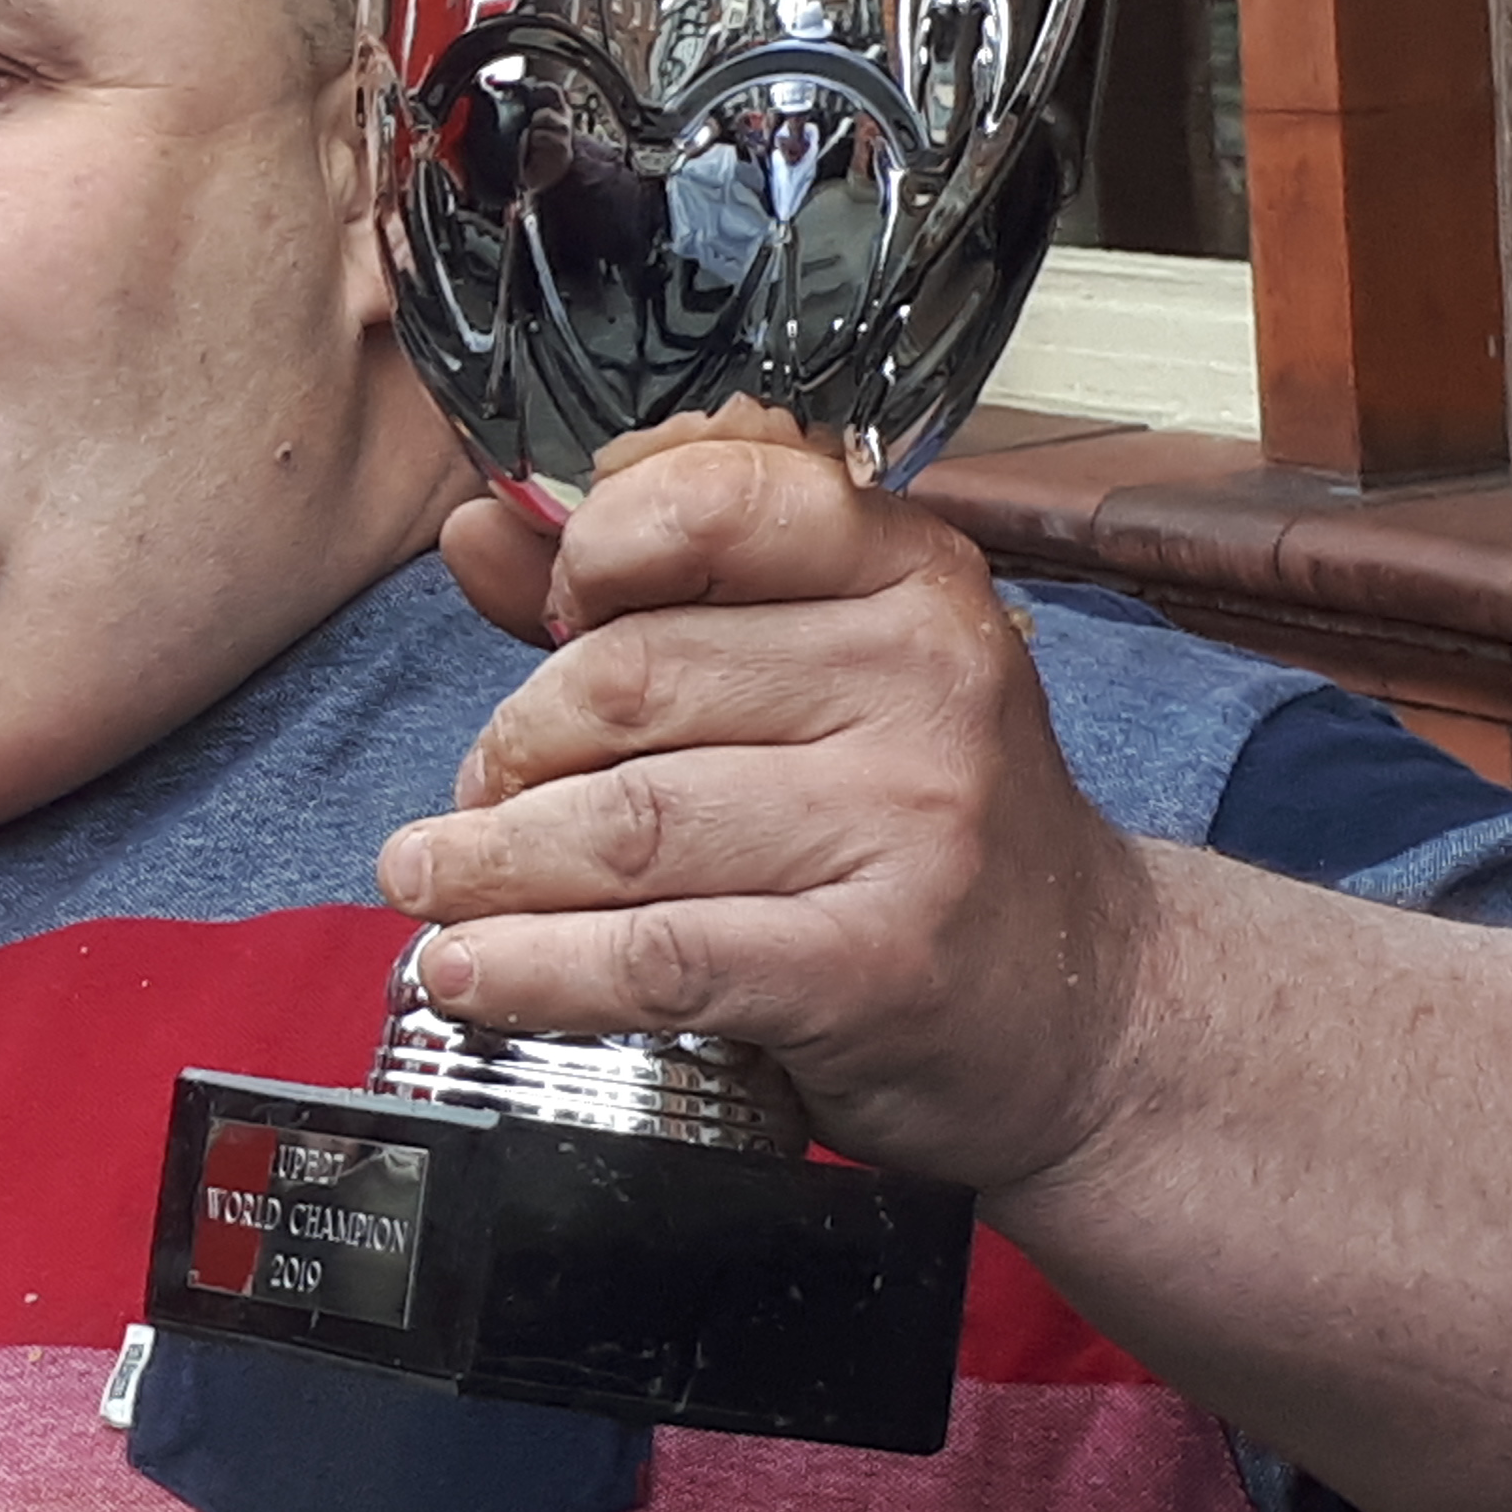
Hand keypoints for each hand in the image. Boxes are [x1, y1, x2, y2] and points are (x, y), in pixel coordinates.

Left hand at [372, 404, 1158, 1190]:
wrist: (1084, 1010)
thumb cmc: (916, 830)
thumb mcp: (818, 681)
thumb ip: (648, 603)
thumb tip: (476, 529)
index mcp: (909, 577)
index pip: (714, 501)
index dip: (592, 551)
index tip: (551, 616)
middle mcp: (925, 682)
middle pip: (630, 683)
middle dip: (512, 745)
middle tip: (472, 797)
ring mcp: (909, 825)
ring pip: (624, 824)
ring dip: (487, 863)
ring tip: (427, 881)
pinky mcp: (871, 967)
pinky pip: (653, 955)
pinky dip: (532, 969)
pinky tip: (464, 971)